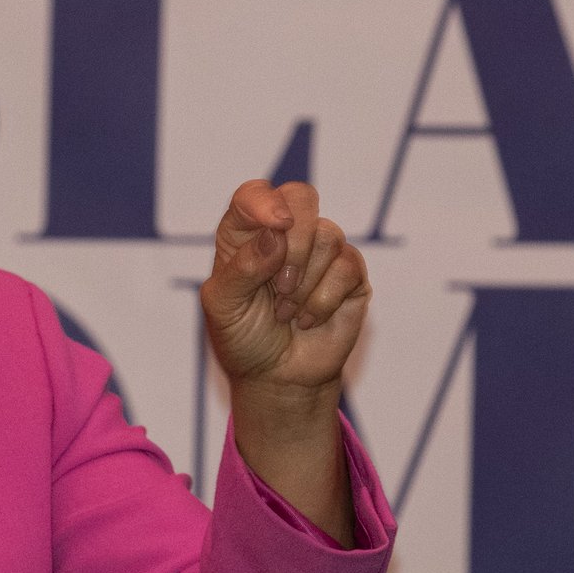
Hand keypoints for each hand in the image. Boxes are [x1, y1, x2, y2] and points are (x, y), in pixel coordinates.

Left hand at [200, 180, 368, 400]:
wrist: (276, 378)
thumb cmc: (243, 337)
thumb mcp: (223, 307)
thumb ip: (242, 268)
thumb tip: (275, 234)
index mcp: (246, 232)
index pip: (255, 194)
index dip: (266, 202)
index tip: (277, 224)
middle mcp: (285, 233)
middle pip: (302, 198)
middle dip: (294, 244)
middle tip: (280, 286)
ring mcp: (320, 251)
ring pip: (328, 234)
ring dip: (304, 283)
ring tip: (287, 311)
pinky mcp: (349, 275)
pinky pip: (347, 267)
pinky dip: (322, 301)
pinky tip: (308, 319)